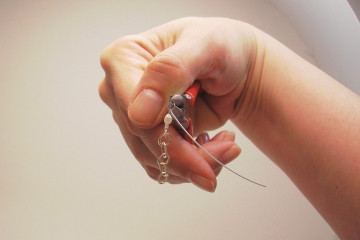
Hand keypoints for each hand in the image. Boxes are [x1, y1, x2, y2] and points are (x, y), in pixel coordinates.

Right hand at [99, 17, 258, 191]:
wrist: (236, 65)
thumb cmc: (220, 47)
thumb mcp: (205, 45)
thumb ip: (170, 70)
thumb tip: (140, 114)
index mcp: (123, 59)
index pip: (132, 108)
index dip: (163, 135)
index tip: (201, 148)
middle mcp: (121, 91)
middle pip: (143, 139)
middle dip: (188, 156)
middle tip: (229, 150)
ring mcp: (134, 115)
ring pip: (154, 158)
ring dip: (195, 163)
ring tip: (228, 146)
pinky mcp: (150, 134)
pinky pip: (163, 164)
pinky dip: (192, 165)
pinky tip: (214, 145)